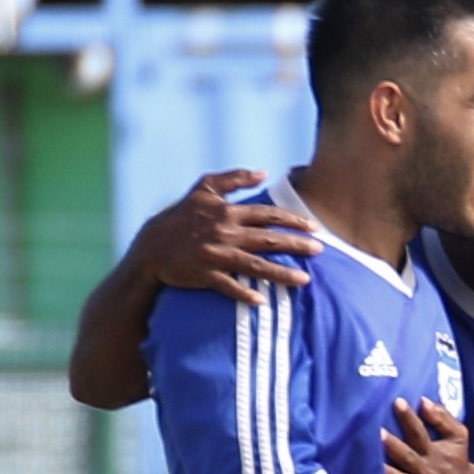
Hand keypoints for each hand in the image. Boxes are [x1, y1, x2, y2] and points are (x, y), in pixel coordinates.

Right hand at [145, 172, 320, 303]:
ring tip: (305, 280)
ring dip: (281, 273)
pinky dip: (243, 292)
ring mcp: (214, 254)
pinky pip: (226, 285)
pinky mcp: (203, 273)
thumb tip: (264, 173)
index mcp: (227, 212)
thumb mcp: (204, 188)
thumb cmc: (182, 215)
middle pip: (268, 239)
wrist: (152, 244)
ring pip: (255, 264)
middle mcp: (224, 232)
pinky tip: (261, 300)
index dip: (293, 220)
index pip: (268, 215)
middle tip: (321, 251)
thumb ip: (234, 178)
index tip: (315, 228)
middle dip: (297, 245)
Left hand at [384, 397, 473, 473]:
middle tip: (378, 432)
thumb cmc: (456, 459)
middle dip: (393, 445)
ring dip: (388, 471)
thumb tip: (423, 401)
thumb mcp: (458, 436)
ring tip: (372, 460)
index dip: (409, 418)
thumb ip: (443, 417)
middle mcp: (426, 469)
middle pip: (408, 456)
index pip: (420, 432)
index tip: (397, 401)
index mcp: (435, 451)